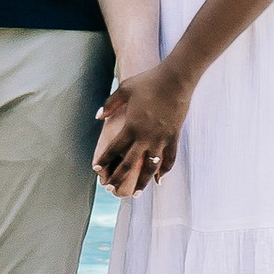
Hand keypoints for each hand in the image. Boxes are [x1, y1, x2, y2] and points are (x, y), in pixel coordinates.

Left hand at [93, 57, 191, 193]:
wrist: (176, 79)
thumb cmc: (149, 81)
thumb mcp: (124, 89)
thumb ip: (110, 104)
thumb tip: (98, 116)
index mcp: (131, 126)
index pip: (114, 148)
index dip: (104, 159)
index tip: (96, 168)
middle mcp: (145, 137)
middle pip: (129, 164)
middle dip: (118, 178)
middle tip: (110, 189)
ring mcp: (161, 139)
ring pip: (150, 167)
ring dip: (142, 182)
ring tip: (136, 194)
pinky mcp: (174, 137)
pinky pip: (169, 159)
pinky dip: (164, 171)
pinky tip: (159, 180)